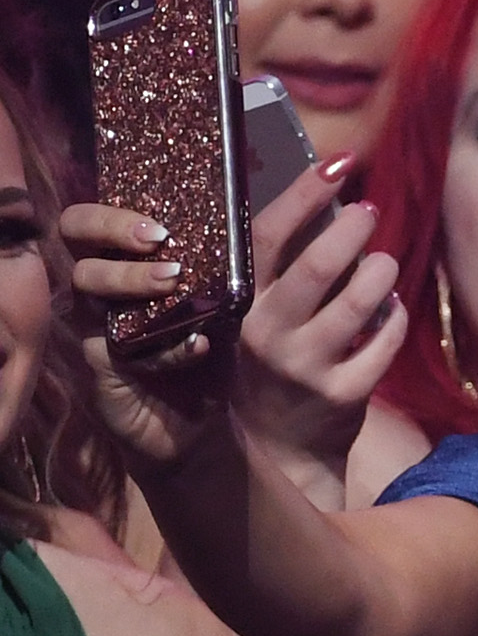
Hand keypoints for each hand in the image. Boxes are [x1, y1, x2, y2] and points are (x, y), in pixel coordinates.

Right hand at [60, 198, 237, 468]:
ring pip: (86, 283)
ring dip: (131, 278)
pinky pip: (119, 347)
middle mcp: (101, 288)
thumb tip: (243, 230)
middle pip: (76, 238)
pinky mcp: (100, 366)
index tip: (160, 224)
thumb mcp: (223, 305)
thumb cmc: (209, 352)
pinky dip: (164, 346)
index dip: (111, 212)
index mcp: (126, 263)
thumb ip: (222, 270)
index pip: (92, 221)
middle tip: (157, 240)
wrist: (203, 423)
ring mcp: (95, 325)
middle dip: (112, 229)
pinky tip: (197, 346)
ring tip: (173, 282)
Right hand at [236, 160, 405, 505]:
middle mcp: (266, 336)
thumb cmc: (268, 364)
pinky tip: (390, 307)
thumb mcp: (254, 317)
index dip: (304, 194)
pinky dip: (394, 316)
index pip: (268, 237)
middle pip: (319, 266)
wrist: (277, 451)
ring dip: (380, 270)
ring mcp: (305, 367)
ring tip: (383, 261)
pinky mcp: (343, 395)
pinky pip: (385, 340)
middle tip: (370, 210)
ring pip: (360, 301)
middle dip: (353, 229)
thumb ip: (278, 269)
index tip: (338, 161)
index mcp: (237, 306)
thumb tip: (323, 197)